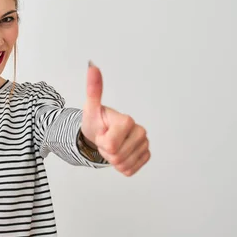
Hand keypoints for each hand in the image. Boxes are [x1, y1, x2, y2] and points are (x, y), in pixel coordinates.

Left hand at [81, 61, 149, 175]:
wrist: (100, 133)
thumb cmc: (96, 121)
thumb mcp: (91, 108)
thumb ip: (93, 89)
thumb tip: (92, 66)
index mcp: (128, 120)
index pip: (110, 145)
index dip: (101, 142)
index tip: (102, 132)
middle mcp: (141, 131)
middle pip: (117, 157)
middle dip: (106, 151)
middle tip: (105, 139)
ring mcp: (145, 144)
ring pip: (123, 165)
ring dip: (112, 159)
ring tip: (110, 145)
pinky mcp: (146, 156)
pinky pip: (130, 171)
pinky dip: (121, 166)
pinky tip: (119, 153)